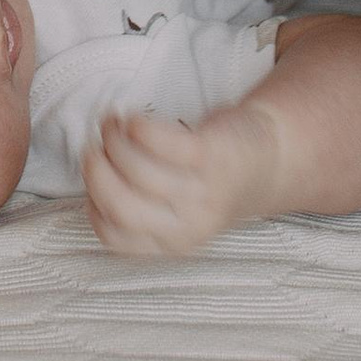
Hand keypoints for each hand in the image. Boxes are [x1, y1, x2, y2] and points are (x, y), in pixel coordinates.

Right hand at [83, 101, 283, 259]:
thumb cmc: (210, 181)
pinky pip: (159, 141)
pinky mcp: (210, 155)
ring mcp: (201, 190)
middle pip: (119, 204)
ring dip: (113, 139)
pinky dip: (137, 126)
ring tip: (114, 124)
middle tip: (94, 146)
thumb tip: (92, 176)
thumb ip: (139, 204)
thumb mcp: (176, 210)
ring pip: (135, 169)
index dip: (92, 201)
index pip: (113, 235)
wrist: (269, 159)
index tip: (94, 174)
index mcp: (172, 242)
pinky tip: (135, 119)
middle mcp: (187, 224)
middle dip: (95, 169)